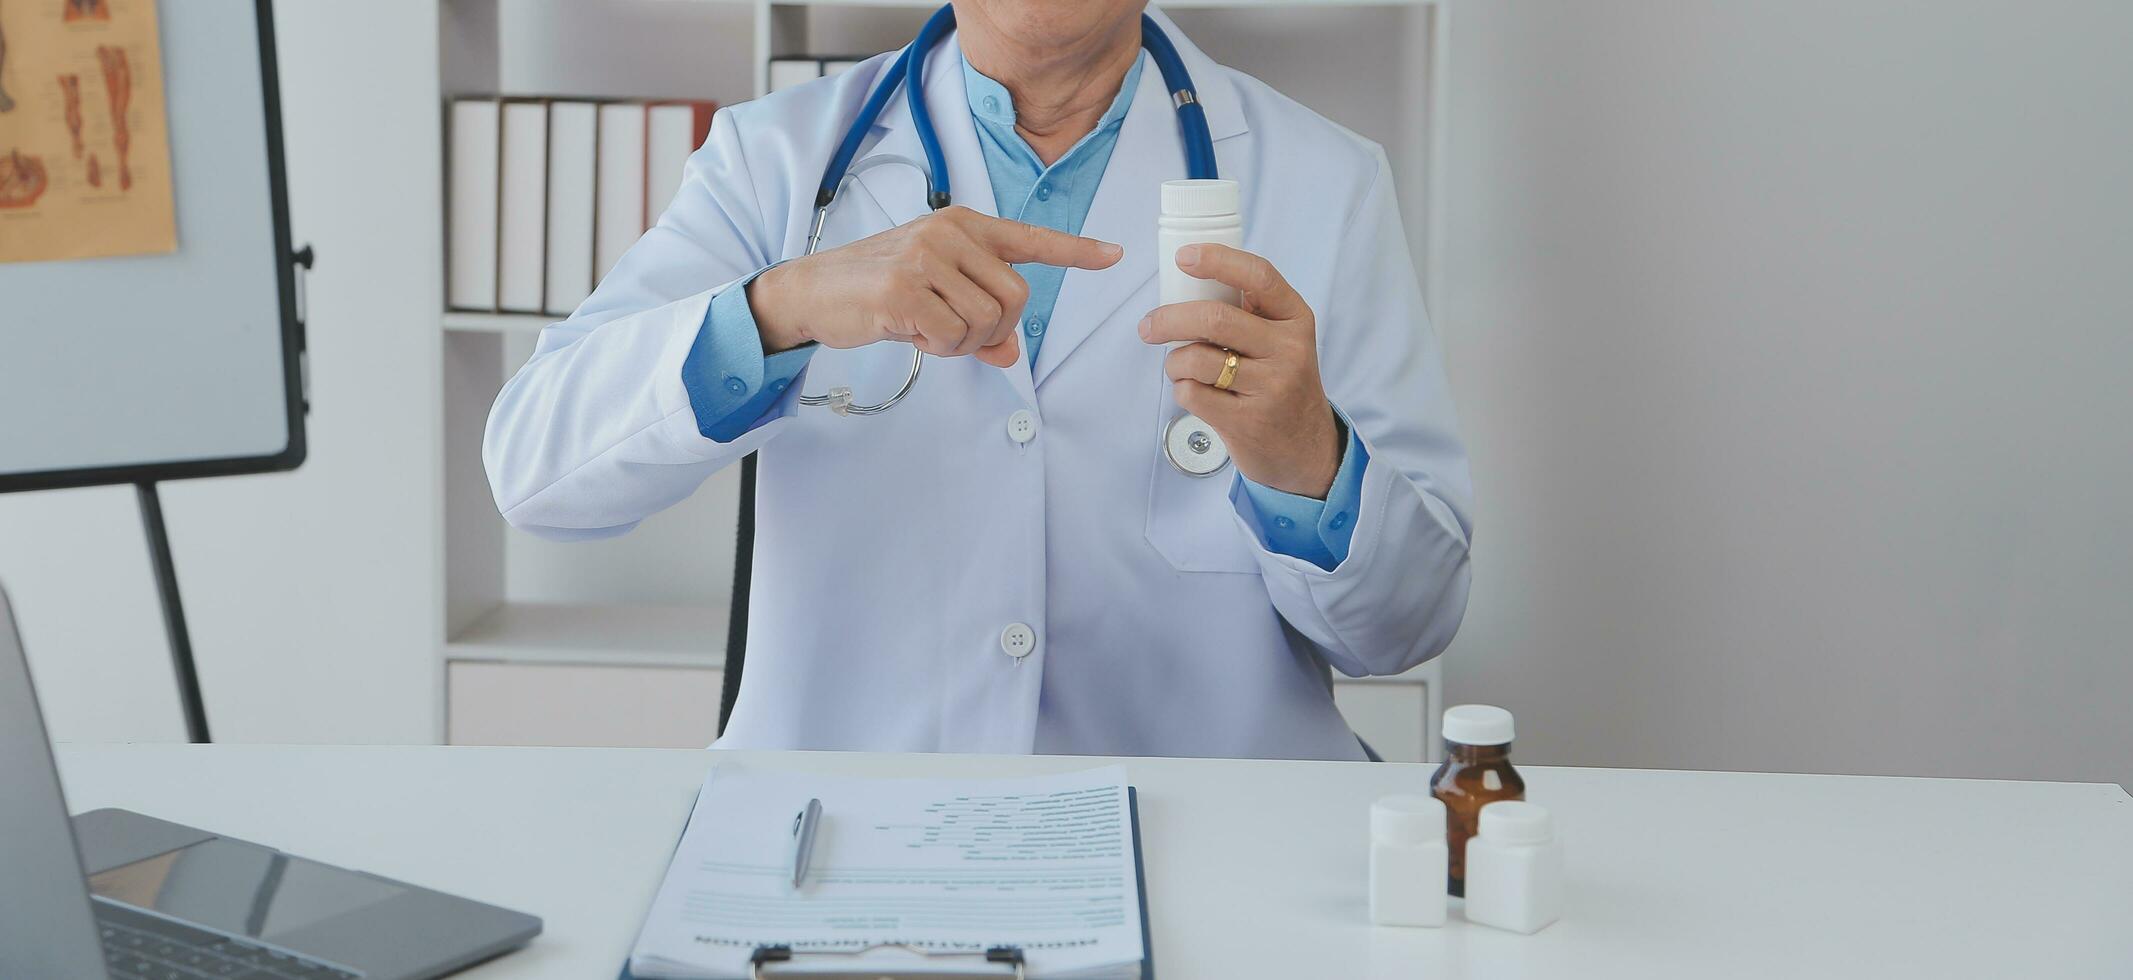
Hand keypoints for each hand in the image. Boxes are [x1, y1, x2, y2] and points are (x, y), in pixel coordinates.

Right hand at [747, 206, 1122, 368]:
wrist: (813, 290)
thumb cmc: (877, 290)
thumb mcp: (933, 297)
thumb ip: (977, 322)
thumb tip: (1009, 355)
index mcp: (962, 226)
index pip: (1029, 238)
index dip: (1074, 251)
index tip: (1112, 255)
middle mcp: (949, 233)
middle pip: (1016, 299)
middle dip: (994, 331)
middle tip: (955, 334)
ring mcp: (926, 257)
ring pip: (987, 322)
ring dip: (961, 343)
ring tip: (926, 330)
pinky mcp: (905, 288)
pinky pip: (953, 336)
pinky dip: (938, 348)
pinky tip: (910, 332)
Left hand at [1140, 243, 1342, 497]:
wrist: (1305, 447)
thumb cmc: (1281, 383)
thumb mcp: (1280, 341)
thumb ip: (1248, 313)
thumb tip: (1186, 283)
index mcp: (1295, 318)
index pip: (1259, 276)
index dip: (1218, 260)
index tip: (1184, 257)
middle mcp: (1289, 349)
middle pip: (1215, 318)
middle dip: (1170, 319)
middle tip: (1149, 326)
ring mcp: (1271, 387)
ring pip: (1197, 359)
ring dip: (1175, 361)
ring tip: (1181, 367)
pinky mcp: (1248, 422)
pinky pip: (1193, 394)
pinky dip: (1182, 389)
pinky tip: (1196, 392)